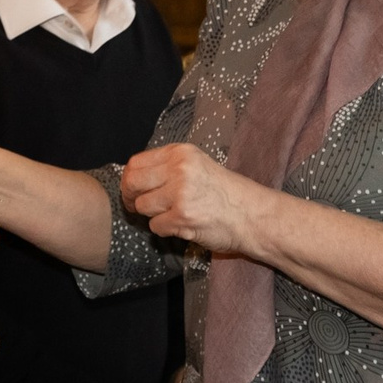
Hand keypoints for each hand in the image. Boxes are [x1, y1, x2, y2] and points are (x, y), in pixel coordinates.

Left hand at [120, 143, 268, 255]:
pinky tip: (182, 225)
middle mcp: (179, 169)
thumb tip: (133, 177)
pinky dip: (165, 229)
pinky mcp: (183, 218)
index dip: (129, 179)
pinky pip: (155, 226)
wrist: (254, 215)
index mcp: (181, 153)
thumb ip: (168, 167)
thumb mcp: (198, 165)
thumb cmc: (226, 193)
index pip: (136, 163)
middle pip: (132, 183)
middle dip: (131, 198)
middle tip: (136, 206)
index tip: (133, 190)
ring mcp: (180, 194)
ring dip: (153, 215)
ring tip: (172, 215)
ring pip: (142, 206)